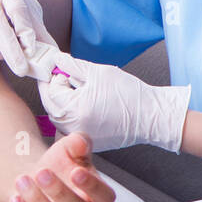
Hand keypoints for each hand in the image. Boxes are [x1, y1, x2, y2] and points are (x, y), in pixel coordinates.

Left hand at [9, 131, 115, 201]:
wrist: (35, 177)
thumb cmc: (59, 164)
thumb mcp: (69, 149)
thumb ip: (78, 143)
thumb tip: (81, 142)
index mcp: (97, 196)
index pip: (105, 198)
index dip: (93, 187)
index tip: (76, 171)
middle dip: (60, 192)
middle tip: (42, 172)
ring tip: (22, 179)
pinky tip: (15, 198)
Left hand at [39, 49, 190, 152]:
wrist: (152, 116)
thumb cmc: (129, 94)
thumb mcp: (98, 72)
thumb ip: (72, 65)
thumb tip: (56, 60)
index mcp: (73, 111)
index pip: (49, 91)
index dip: (55, 75)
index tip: (62, 67)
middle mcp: (72, 128)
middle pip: (51, 105)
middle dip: (57, 89)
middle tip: (70, 76)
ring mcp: (79, 136)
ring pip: (59, 116)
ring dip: (64, 101)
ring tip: (82, 90)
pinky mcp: (87, 141)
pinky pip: (69, 126)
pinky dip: (72, 114)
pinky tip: (85, 104)